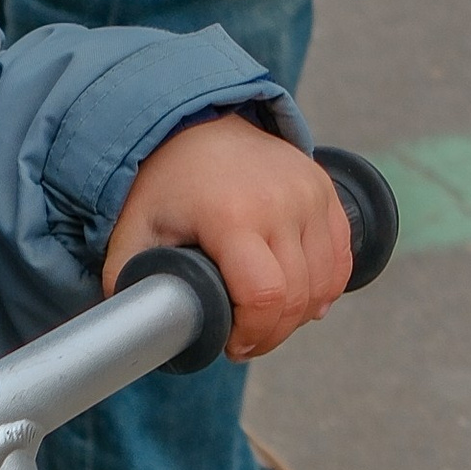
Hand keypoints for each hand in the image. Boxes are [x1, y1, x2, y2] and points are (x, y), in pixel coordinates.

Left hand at [101, 113, 352, 356]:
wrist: (197, 123)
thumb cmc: (166, 181)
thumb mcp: (134, 230)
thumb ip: (129, 281)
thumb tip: (134, 331)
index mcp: (231, 215)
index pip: (265, 296)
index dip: (253, 334)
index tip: (233, 345)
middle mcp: (280, 202)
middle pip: (297, 297)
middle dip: (273, 333)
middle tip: (246, 342)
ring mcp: (309, 193)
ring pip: (324, 282)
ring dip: (300, 315)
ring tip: (269, 322)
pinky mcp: (326, 190)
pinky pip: (341, 258)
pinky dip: (326, 287)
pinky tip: (303, 301)